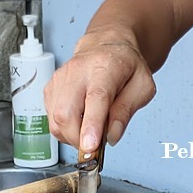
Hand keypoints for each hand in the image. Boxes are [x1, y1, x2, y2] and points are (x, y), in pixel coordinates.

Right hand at [44, 26, 156, 153]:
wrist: (106, 46)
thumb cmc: (125, 65)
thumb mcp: (142, 87)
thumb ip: (127, 111)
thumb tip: (112, 136)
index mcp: (104, 68)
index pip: (95, 99)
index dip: (91, 125)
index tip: (90, 146)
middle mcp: (77, 72)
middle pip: (66, 113)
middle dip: (78, 139)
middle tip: (96, 146)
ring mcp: (60, 79)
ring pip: (55, 120)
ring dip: (71, 137)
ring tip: (90, 132)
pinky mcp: (51, 89)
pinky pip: (51, 119)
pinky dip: (64, 130)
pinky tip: (79, 124)